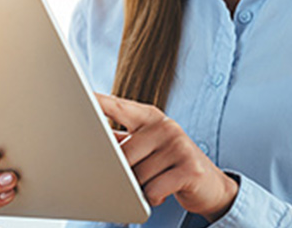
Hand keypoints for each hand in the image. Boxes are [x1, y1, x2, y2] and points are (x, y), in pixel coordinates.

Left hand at [97, 94, 238, 221]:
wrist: (211, 185)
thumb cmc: (171, 164)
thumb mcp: (147, 147)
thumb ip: (122, 141)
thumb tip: (91, 137)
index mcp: (151, 118)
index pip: (119, 107)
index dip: (99, 102)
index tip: (80, 93)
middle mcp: (166, 126)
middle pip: (123, 154)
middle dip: (125, 173)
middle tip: (140, 176)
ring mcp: (179, 145)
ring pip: (137, 176)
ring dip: (141, 188)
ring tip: (156, 182)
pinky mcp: (189, 168)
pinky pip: (153, 190)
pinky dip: (154, 198)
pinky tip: (164, 192)